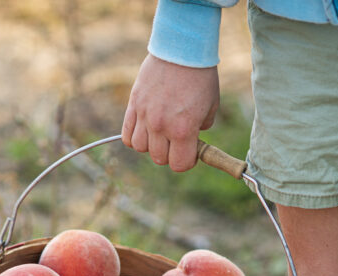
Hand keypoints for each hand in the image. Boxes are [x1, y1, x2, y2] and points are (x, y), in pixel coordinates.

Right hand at [121, 54, 219, 171]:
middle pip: (159, 159)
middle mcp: (161, 126)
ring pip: (141, 148)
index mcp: (183, 129)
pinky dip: (134, 137)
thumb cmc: (200, 76)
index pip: (179, 165)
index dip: (186, 162)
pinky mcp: (134, 105)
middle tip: (176, 140)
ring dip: (151, 146)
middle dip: (169, 153)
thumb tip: (192, 139)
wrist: (181, 48)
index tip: (189, 153)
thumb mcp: (211, 106)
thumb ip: (201, 128)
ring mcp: (145, 116)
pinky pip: (127, 135)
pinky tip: (144, 130)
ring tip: (159, 133)